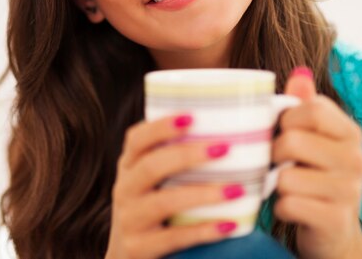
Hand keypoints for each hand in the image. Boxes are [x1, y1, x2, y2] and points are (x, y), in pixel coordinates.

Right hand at [105, 115, 241, 258]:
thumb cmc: (156, 213)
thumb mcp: (156, 184)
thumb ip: (178, 162)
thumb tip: (234, 135)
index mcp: (130, 167)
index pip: (136, 139)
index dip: (160, 127)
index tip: (191, 116)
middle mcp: (124, 190)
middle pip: (150, 167)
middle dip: (187, 155)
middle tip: (224, 148)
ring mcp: (129, 220)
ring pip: (163, 202)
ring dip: (202, 193)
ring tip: (236, 189)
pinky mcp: (138, 248)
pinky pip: (173, 238)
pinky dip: (203, 230)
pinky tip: (230, 225)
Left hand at [272, 68, 361, 258]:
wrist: (332, 232)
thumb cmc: (312, 176)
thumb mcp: (311, 139)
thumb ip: (302, 106)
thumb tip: (298, 72)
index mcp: (347, 132)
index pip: (312, 109)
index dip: (285, 119)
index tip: (280, 131)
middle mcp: (355, 159)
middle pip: (293, 141)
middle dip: (273, 153)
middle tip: (276, 163)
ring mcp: (348, 191)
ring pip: (286, 177)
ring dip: (275, 184)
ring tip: (285, 187)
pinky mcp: (335, 220)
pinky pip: (288, 205)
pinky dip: (279, 207)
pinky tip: (290, 207)